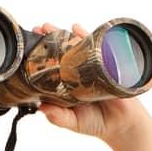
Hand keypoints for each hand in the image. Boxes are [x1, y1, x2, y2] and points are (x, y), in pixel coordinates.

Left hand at [30, 21, 146, 144]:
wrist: (122, 124)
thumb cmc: (96, 123)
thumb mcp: (73, 122)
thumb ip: (58, 117)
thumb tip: (41, 108)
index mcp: (66, 87)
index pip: (51, 69)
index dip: (41, 59)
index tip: (30, 50)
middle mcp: (77, 74)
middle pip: (61, 53)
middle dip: (49, 40)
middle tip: (38, 29)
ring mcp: (91, 66)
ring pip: (74, 47)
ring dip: (62, 34)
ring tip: (49, 26)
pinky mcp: (104, 62)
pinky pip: (94, 46)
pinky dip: (85, 35)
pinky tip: (76, 28)